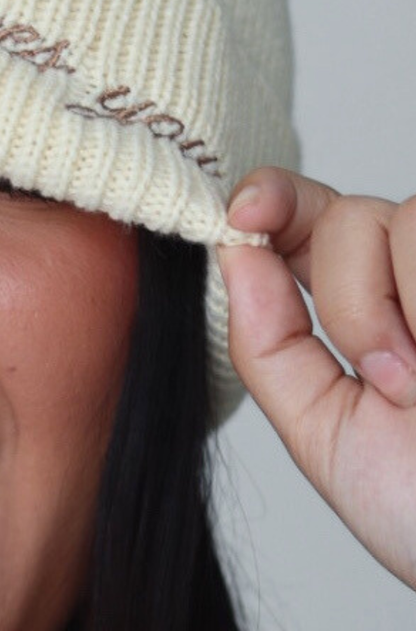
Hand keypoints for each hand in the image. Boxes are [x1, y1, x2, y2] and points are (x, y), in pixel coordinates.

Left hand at [218, 168, 415, 589]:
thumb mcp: (325, 431)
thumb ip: (269, 344)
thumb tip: (232, 251)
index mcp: (365, 309)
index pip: (309, 217)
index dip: (273, 198)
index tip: (245, 214)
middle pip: (350, 216)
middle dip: (349, 297)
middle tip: (390, 379)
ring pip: (406, 219)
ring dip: (392, 311)